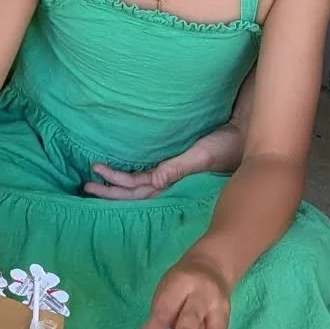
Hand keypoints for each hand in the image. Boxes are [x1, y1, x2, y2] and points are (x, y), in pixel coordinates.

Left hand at [85, 123, 245, 200]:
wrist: (244, 136)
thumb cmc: (225, 147)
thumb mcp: (201, 157)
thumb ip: (177, 169)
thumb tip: (153, 181)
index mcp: (174, 183)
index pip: (138, 189)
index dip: (116, 185)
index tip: (95, 177)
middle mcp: (170, 182)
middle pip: (133, 192)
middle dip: (109, 190)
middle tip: (85, 186)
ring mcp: (173, 175)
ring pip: (139, 185)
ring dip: (118, 184)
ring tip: (96, 179)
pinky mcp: (178, 165)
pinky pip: (149, 174)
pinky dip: (133, 175)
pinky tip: (122, 173)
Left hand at [139, 249, 232, 328]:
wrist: (213, 266)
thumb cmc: (182, 284)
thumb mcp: (168, 289)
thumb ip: (161, 313)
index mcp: (182, 281)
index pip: (168, 304)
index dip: (157, 324)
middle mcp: (203, 293)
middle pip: (194, 312)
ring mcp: (218, 306)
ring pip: (215, 328)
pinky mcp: (227, 318)